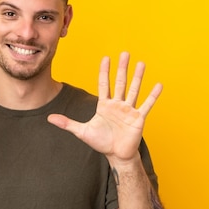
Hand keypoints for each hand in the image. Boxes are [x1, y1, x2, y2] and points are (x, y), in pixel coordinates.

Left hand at [47, 52, 161, 163]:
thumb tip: (49, 118)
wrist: (116, 155)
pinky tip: (158, 85)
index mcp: (104, 105)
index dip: (104, 71)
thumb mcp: (82, 132)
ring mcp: (129, 110)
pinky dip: (153, 95)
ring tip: (141, 63)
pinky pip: (147, 105)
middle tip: (125, 53)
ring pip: (134, 90)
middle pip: (120, 82)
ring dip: (138, 77)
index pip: (104, 84)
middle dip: (122, 68)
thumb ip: (67, 123)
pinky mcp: (138, 118)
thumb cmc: (101, 142)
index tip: (106, 58)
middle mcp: (118, 104)